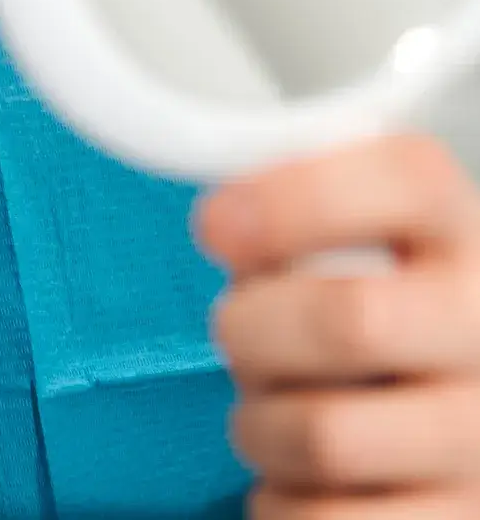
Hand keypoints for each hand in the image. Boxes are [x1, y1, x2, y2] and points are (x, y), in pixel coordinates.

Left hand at [197, 135, 479, 515]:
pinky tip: (298, 480)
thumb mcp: (348, 237)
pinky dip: (280, 505)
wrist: (449, 411)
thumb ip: (295, 213)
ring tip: (271, 410)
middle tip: (236, 333)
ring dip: (258, 425)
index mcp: (461, 231)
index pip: (406, 182)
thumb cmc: (366, 306)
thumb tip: (225, 224)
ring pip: (325, 435)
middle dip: (251, 328)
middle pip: (347, 321)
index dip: (293, 200)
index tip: (216, 225)